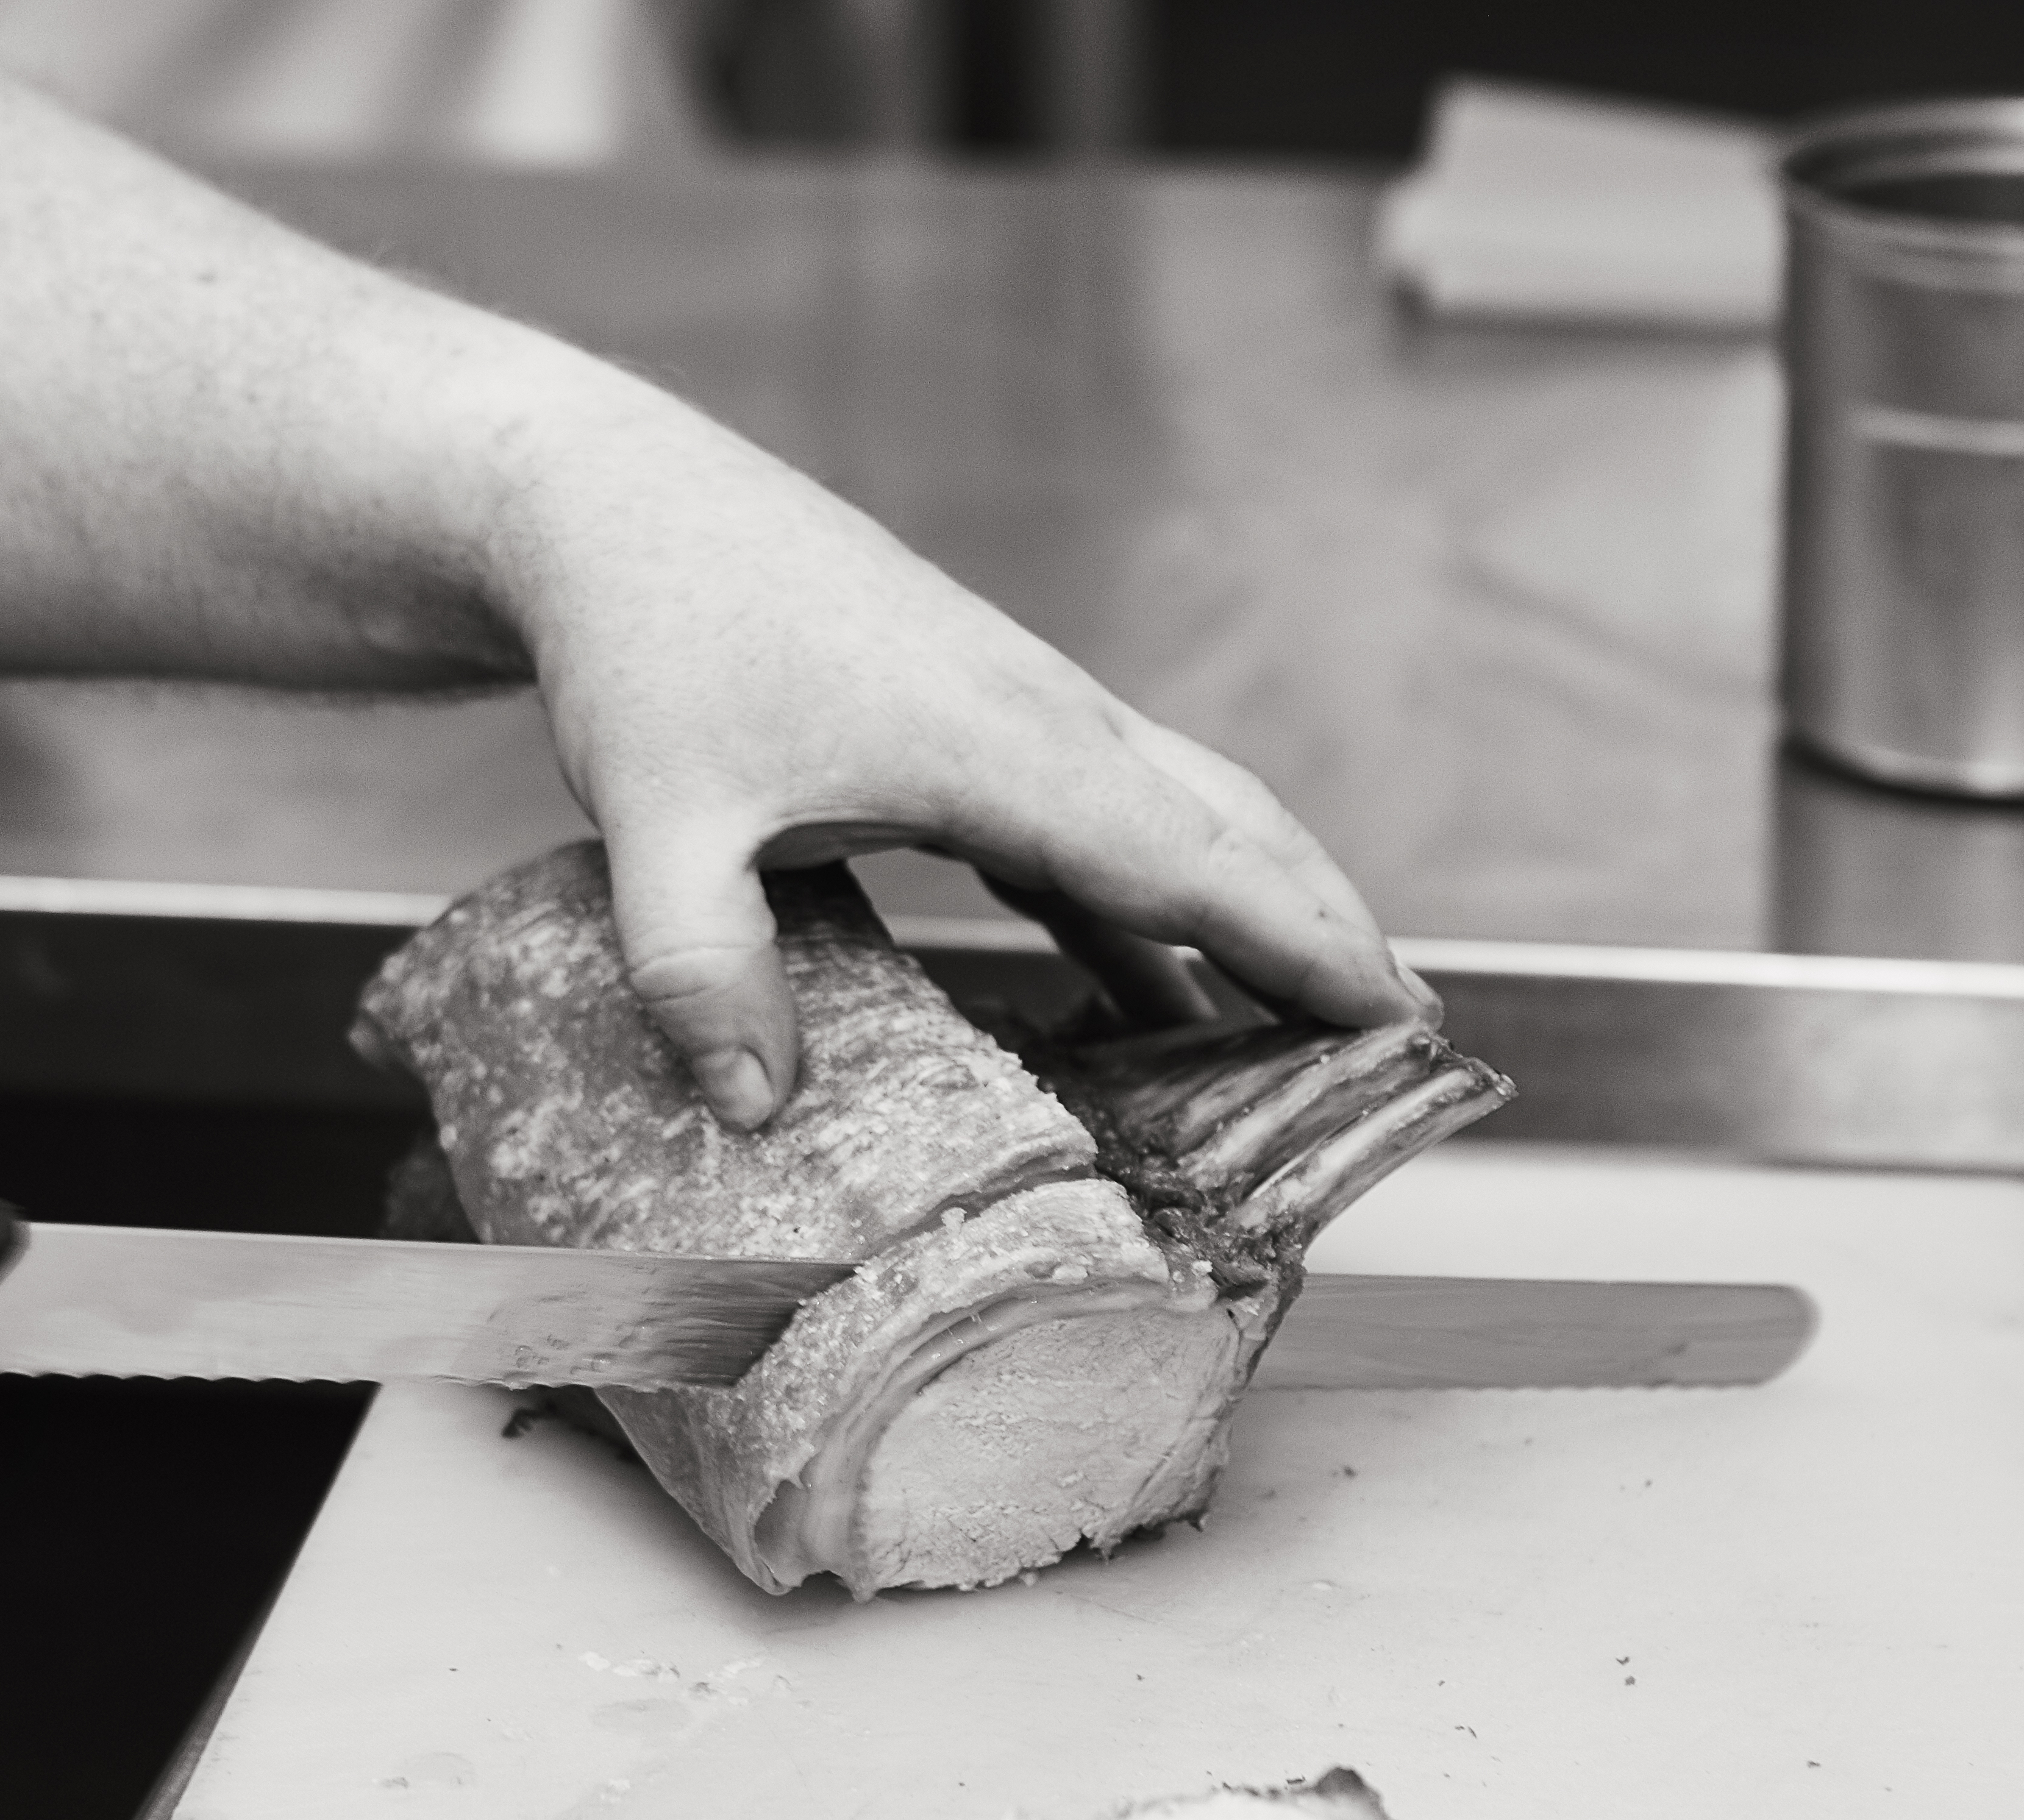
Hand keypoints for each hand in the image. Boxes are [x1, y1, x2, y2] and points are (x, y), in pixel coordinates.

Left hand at [493, 380, 1432, 1125]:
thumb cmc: (649, 642)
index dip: (1301, 943)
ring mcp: (1016, 714)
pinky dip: (1154, 904)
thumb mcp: (659, 822)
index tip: (1395, 1015)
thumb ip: (702, 970)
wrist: (614, 506)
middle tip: (1409, 1034)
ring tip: (1326, 1021)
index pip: (1194, 861)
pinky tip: (1156, 989)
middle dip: (1327, 928)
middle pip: (1230, 830)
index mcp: (1002, 746)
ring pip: (1179, 819)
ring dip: (1257, 910)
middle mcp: (1042, 721)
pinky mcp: (973, 722)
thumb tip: (755, 1110)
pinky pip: (1101, 826)